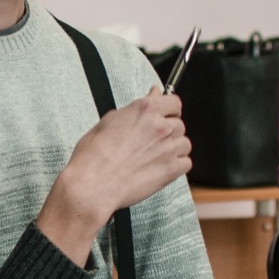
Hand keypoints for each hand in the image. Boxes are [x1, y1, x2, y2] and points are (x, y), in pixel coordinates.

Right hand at [59, 90, 191, 221]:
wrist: (93, 184)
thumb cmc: (94, 155)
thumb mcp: (109, 121)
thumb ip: (136, 108)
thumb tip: (152, 95)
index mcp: (145, 110)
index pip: (174, 102)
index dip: (170, 109)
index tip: (166, 114)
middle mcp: (160, 126)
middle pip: (179, 124)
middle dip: (169, 131)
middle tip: (152, 141)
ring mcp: (167, 148)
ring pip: (185, 143)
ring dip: (174, 148)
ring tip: (156, 156)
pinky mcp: (170, 170)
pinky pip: (186, 163)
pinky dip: (178, 165)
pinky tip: (162, 166)